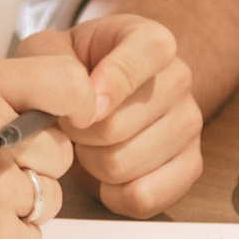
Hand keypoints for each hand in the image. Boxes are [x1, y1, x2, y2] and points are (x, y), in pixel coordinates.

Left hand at [21, 15, 200, 216]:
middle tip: (75, 125)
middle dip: (80, 133)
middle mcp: (178, 78)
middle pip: (118, 125)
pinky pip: (144, 197)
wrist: (97, 98)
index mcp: (150, 41)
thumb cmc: (72, 71)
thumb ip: (54, 62)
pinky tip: (107, 175)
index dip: (113, 80)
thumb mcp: (48, 50)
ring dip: (93, 164)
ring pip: (124, 165)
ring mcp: (188, 124)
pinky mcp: (190, 166)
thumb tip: (84, 105)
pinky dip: (113, 194)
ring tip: (90, 145)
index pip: (149, 51)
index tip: (84, 104)